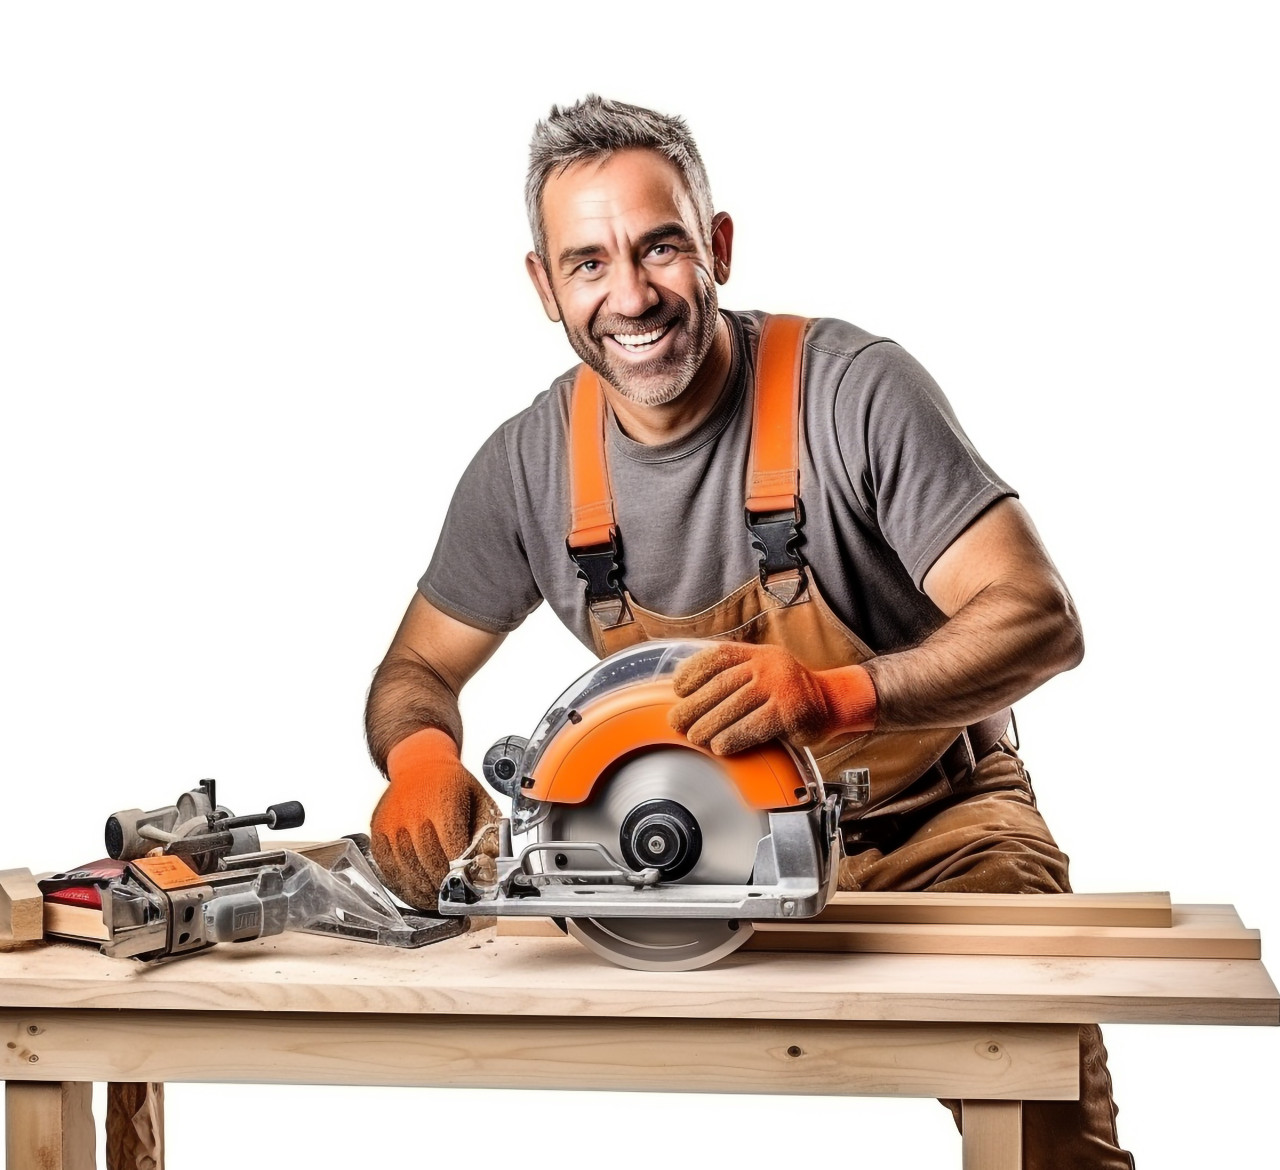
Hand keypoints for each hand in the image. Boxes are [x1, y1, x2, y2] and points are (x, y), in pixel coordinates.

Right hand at [370, 728, 499, 910]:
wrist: (420, 762)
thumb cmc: (452, 784)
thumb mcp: (480, 800)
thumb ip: (488, 834)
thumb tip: (488, 866)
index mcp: (443, 802)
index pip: (452, 849)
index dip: (460, 874)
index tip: (468, 886)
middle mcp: (414, 812)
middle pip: (428, 863)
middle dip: (442, 887)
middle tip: (451, 899)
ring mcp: (392, 822)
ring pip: (406, 869)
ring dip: (421, 891)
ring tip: (433, 900)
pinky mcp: (378, 830)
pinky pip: (386, 866)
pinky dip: (399, 883)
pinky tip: (412, 890)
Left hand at [668, 642, 877, 754]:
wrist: (833, 703)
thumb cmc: (788, 694)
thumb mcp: (763, 673)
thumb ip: (733, 677)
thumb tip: (686, 693)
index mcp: (757, 654)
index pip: (718, 657)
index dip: (693, 671)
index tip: (677, 689)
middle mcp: (768, 665)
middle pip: (721, 684)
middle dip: (694, 705)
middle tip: (676, 722)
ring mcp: (781, 687)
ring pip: (735, 706)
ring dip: (709, 724)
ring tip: (695, 737)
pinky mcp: (791, 712)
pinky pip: (755, 726)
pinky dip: (734, 737)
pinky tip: (720, 747)